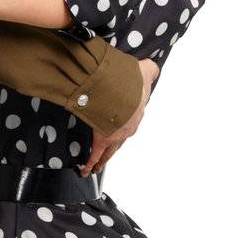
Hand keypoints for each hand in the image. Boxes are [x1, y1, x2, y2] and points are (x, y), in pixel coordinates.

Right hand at [79, 59, 157, 176]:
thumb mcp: (144, 73)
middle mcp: (128, 128)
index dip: (124, 127)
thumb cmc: (132, 82)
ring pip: (109, 151)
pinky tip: (86, 170)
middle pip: (120, 142)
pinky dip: (90, 164)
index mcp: (136, 112)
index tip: (120, 130)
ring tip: (97, 167)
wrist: (122, 91)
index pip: (130, 122)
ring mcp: (116, 136)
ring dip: (103, 160)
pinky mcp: (103, 140)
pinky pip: (95, 155)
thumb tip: (151, 67)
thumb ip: (149, 70)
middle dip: (114, 148)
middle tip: (108, 155)